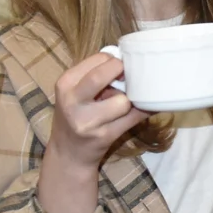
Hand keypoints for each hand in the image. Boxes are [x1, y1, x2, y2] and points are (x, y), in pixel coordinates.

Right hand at [48, 53, 151, 169]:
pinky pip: (134, 118)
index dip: (113, 59)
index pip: (97, 60)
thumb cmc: (76, 115)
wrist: (68, 153)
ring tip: (124, 102)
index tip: (120, 65)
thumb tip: (129, 58)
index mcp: (66, 84)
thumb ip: (94, 74)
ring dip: (130, 99)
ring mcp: (88, 121)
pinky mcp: (104, 136)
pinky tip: (147, 107)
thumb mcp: (75, 92)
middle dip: (121, 71)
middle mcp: (73, 101)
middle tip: (127, 77)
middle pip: (102, 76)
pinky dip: (145, 110)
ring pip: (123, 101)